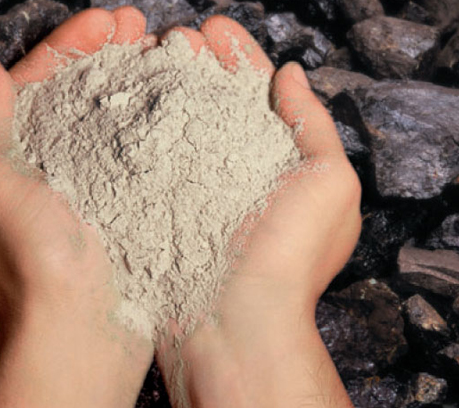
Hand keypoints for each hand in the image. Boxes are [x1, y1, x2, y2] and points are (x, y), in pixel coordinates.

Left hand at [0, 8, 154, 407]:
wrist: (82, 336)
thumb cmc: (35, 263)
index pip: (29, 85)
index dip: (66, 47)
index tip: (106, 20)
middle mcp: (34, 174)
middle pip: (67, 98)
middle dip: (100, 58)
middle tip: (139, 29)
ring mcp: (76, 193)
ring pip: (97, 123)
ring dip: (124, 85)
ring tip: (159, 56)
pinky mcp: (109, 211)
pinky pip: (121, 156)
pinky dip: (139, 127)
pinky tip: (166, 108)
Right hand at [156, 17, 360, 407]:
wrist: (236, 326)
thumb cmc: (291, 258)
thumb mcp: (331, 184)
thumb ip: (313, 124)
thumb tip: (291, 74)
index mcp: (280, 158)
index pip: (259, 92)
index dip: (240, 56)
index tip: (216, 27)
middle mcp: (237, 169)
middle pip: (215, 101)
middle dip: (197, 63)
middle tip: (176, 37)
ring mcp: (196, 186)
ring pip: (179, 122)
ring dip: (167, 84)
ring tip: (151, 53)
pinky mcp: (162, 205)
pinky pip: (150, 155)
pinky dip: (142, 124)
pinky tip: (128, 96)